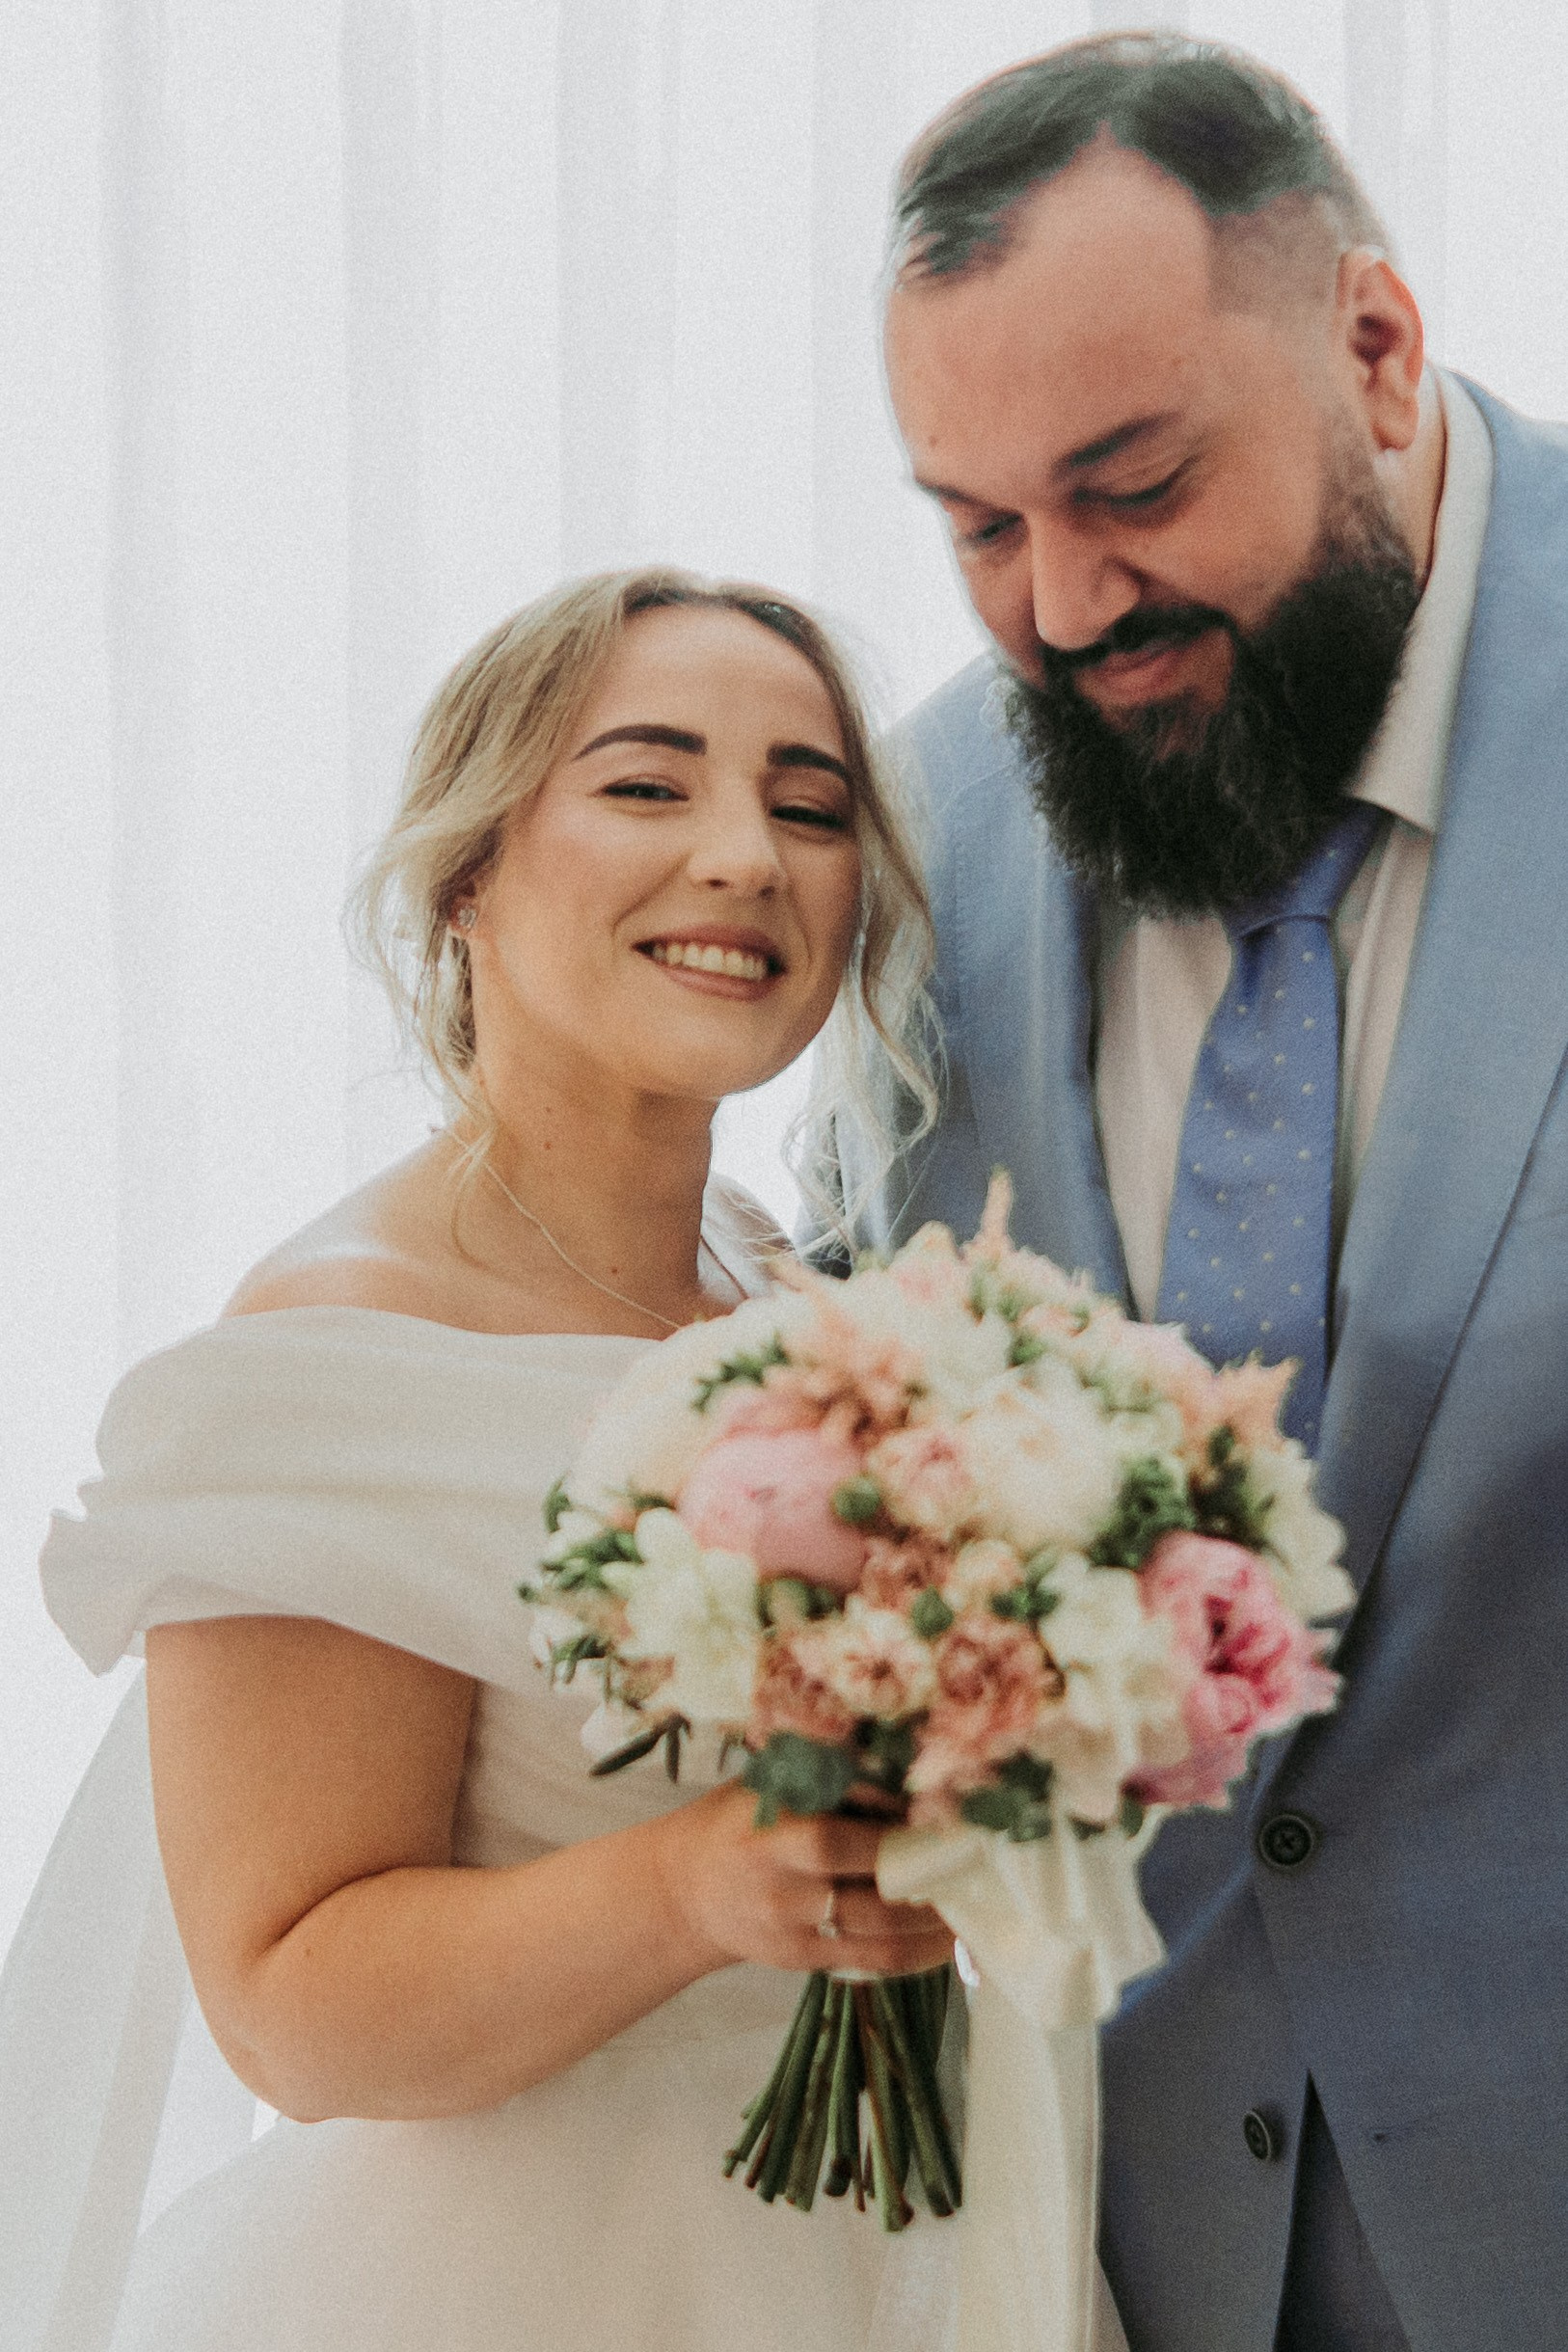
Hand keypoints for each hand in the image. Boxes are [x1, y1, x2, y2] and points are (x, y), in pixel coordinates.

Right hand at [652, 1781, 954, 1978]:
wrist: (682, 1890)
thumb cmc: (736, 1820)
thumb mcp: (767, 1784)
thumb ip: (827, 1779)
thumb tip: (907, 1771)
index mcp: (771, 1831)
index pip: (841, 1837)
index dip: (899, 1832)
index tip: (951, 1818)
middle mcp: (782, 1886)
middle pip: (871, 1890)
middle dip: (932, 1880)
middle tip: (983, 1862)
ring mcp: (793, 1928)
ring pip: (880, 1932)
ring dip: (936, 1922)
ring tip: (978, 1902)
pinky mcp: (802, 1960)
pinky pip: (871, 1962)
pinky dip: (918, 1954)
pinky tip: (949, 1940)